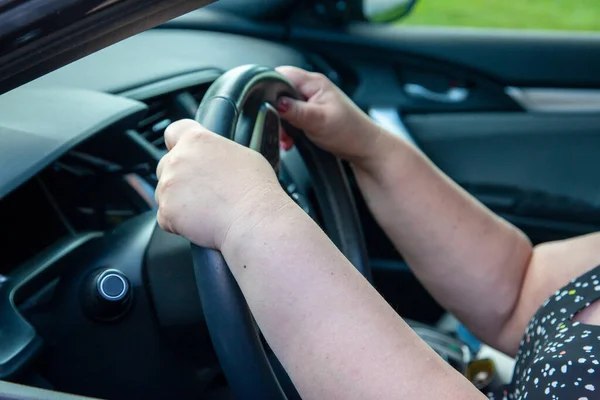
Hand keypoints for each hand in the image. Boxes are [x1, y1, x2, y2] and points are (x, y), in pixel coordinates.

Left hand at [156, 119, 290, 248]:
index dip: (177, 144)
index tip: (182, 152)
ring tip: (205, 209)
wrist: (254, 220)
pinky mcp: (166, 211)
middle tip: (202, 191)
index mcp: (197, 141)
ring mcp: (169, 185)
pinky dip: (178, 223)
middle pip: (165, 165)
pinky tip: (200, 222)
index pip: (173, 132)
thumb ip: (217, 152)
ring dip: (177, 201)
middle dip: (178, 178)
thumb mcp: (243, 155)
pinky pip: (165, 217)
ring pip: (163, 193)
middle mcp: (178, 159)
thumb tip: (213, 160)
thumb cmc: (255, 190)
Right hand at [276, 66, 381, 165]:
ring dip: (281, 124)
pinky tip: (290, 141)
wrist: (364, 147)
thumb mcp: (318, 120)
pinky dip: (287, 130)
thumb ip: (295, 111)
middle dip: (274, 111)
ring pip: (283, 107)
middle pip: (279, 92)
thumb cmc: (350, 131)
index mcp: (313, 82)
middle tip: (279, 128)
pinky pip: (289, 118)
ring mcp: (310, 102)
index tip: (265, 106)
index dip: (269, 88)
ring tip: (287, 139)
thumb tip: (274, 102)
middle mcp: (310, 89)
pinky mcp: (309, 114)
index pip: (281, 74)